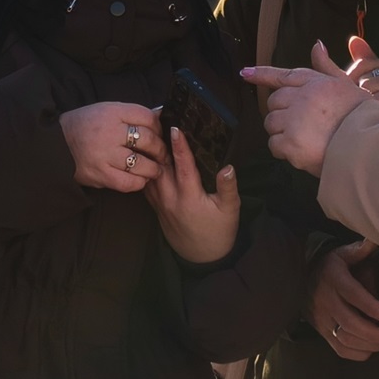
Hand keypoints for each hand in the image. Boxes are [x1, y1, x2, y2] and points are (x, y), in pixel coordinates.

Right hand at [60, 102, 166, 191]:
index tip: (161, 134)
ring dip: (154, 168)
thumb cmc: (86, 125)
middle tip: (163, 154)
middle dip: (161, 149)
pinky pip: (128, 182)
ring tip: (156, 168)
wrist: (57, 143)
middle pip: (148, 140)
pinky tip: (140, 178)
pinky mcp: (100, 175)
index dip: (159, 127)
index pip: (147, 117)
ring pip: (142, 164)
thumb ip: (133, 114)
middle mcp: (109, 133)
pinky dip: (139, 182)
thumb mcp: (108, 110)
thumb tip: (160, 114)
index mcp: (112, 113)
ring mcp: (105, 155)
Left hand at [145, 125, 240, 262]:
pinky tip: (149, 155)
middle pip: (161, 165)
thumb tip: (227, 166)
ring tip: (153, 133)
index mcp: (190, 197)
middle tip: (161, 120)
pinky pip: (147, 183)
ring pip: (151, 173)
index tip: (175, 127)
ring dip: (152, 154)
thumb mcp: (230, 210)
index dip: (179, 146)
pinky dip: (148, 168)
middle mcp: (171, 198)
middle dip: (160, 143)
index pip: (183, 166)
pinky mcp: (156, 207)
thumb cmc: (219, 232)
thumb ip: (228, 187)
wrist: (202, 258)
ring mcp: (161, 203)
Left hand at [242, 41, 369, 177]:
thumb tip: (316, 44)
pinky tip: (301, 152)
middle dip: (282, 113)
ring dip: (282, 132)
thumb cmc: (362, 117)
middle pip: (274, 102)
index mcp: (315, 83)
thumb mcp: (346, 85)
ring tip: (304, 139)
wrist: (369, 146)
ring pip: (271, 123)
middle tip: (301, 125)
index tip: (244, 73)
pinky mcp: (290, 142)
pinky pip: (274, 145)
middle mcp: (302, 98)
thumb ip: (326, 67)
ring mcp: (294, 120)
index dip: (262, 74)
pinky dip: (283, 151)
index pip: (283, 75)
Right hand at [306, 239, 378, 360]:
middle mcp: (326, 301)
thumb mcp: (342, 254)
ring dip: (370, 345)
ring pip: (345, 339)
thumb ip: (361, 250)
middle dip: (374, 333)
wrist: (299, 278)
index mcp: (334, 278)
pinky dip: (358, 353)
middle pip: (349, 322)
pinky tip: (373, 349)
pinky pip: (339, 349)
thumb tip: (377, 239)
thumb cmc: (329, 266)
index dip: (370, 306)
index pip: (352, 294)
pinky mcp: (322, 332)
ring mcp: (322, 319)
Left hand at [345, 36, 378, 116]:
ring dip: (365, 104)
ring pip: (367, 87)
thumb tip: (354, 41)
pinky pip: (375, 99)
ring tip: (374, 114)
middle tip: (366, 108)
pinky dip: (372, 111)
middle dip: (359, 94)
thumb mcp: (378, 83)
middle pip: (364, 76)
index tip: (352, 93)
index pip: (364, 63)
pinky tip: (378, 117)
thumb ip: (366, 62)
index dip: (351, 79)